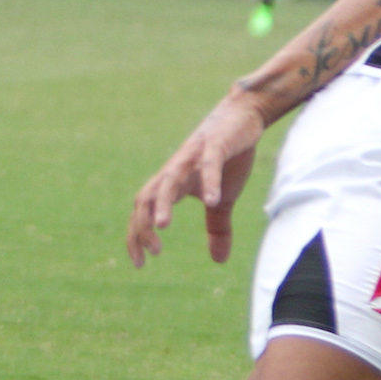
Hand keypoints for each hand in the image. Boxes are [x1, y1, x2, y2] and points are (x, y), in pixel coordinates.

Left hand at [127, 95, 267, 266]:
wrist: (243, 116)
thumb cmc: (227, 158)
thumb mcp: (224, 199)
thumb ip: (217, 228)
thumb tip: (218, 260)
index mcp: (173, 184)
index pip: (144, 211)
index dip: (137, 236)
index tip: (139, 263)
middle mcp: (175, 170)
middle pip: (147, 197)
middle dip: (143, 224)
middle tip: (151, 252)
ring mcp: (193, 156)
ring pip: (169, 180)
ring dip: (163, 203)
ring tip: (162, 225)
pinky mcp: (214, 145)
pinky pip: (208, 165)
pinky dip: (208, 182)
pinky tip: (212, 200)